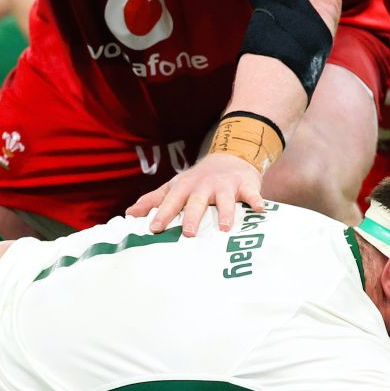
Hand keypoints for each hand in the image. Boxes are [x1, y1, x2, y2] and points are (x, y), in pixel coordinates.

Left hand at [126, 151, 263, 235]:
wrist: (230, 156)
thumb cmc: (198, 180)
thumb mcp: (175, 186)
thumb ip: (153, 200)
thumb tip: (129, 214)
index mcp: (185, 187)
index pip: (171, 201)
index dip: (162, 214)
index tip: (153, 228)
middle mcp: (204, 186)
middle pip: (196, 201)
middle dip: (192, 216)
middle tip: (188, 233)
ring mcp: (225, 185)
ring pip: (225, 199)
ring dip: (224, 212)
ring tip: (224, 228)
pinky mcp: (245, 185)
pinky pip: (252, 194)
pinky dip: (256, 201)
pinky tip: (260, 211)